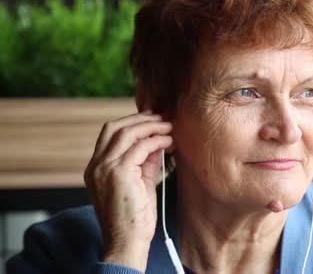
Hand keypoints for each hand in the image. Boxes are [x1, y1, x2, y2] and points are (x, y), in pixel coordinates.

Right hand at [84, 111, 172, 270]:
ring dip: (150, 127)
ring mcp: (104, 168)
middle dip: (140, 119)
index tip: (152, 121)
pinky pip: (140, 147)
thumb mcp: (140, 183)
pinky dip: (156, 140)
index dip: (131, 123)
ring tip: (168, 127)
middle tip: (161, 118)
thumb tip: (158, 142)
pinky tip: (168, 142)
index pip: (109, 134)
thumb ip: (146, 162)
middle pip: (115, 127)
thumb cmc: (135, 217)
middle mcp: (96, 165)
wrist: (127, 241)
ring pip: (126, 132)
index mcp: (96, 168)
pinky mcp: (119, 173)